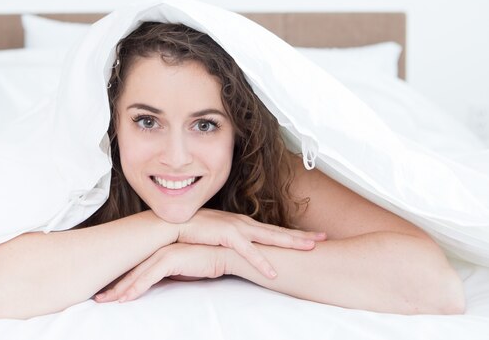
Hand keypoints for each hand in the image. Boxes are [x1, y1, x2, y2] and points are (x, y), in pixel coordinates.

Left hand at [94, 243, 226, 302]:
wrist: (230, 251)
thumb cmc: (210, 259)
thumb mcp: (186, 269)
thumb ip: (171, 273)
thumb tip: (158, 284)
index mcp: (161, 250)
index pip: (137, 267)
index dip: (122, 280)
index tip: (108, 292)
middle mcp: (159, 248)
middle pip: (132, 270)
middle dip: (114, 285)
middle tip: (98, 298)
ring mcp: (164, 252)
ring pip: (137, 274)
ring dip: (121, 289)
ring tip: (105, 301)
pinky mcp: (172, 258)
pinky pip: (149, 277)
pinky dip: (136, 288)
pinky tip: (125, 299)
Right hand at [177, 208, 325, 278]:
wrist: (171, 225)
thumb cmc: (193, 231)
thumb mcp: (218, 236)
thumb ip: (232, 243)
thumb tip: (242, 253)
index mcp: (243, 224)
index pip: (273, 230)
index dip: (294, 234)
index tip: (313, 236)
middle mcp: (243, 223)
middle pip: (278, 231)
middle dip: (301, 235)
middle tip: (323, 238)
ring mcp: (236, 227)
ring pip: (269, 237)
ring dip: (290, 243)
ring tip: (310, 249)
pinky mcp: (225, 235)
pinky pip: (247, 251)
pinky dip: (261, 261)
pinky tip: (273, 271)